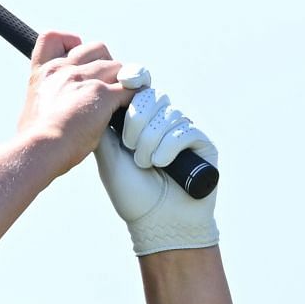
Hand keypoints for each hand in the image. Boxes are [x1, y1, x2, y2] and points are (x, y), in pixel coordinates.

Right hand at [15, 32, 136, 183]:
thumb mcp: (32, 110)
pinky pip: (130, 88)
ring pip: (118, 67)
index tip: (79, 58)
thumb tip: (58, 110)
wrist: (38, 149)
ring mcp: (83, 79)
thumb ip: (49, 99)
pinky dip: (135, 97)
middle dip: (106, 64)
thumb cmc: (35, 140)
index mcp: (44, 72)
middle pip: (98, 49)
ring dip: (123, 82)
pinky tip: (131, 109)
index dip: (71, 42)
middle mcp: (63, 69)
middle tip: (107, 86)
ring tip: (122, 101)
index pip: (53, 37)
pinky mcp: (102, 94)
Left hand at [94, 70, 220, 254]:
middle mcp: (163, 124)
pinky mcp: (203, 144)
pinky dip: (169, 146)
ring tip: (146, 164)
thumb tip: (101, 95)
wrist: (158, 223)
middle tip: (130, 147)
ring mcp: (184, 132)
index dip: (135, 80)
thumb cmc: (132, 194)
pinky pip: (185, 130)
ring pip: (168, 114)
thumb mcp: (108, 157)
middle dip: (137, 121)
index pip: (138, 91)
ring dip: (151, 140)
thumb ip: (104, 126)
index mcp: (140, 123)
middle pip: (153, 97)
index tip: (126, 80)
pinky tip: (162, 164)